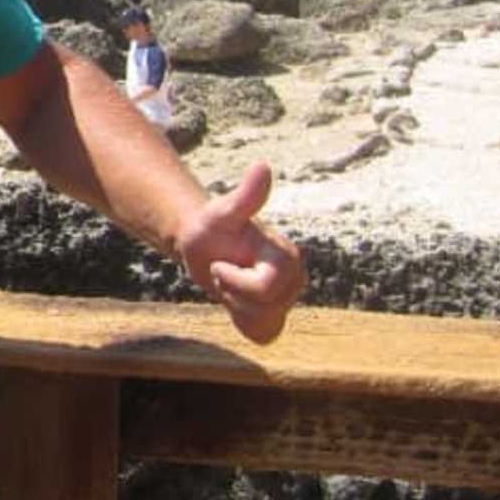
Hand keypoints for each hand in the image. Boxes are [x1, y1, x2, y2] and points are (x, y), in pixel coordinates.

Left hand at [174, 161, 303, 344]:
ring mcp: (287, 299)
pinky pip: (262, 333)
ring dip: (235, 306)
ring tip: (231, 283)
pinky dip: (243, 322)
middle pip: (263, 309)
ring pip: (260, 321)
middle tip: (225, 272)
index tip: (221, 264)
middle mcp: (294, 279)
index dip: (232, 280)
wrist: (205, 246)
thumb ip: (246, 196)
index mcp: (288, 258)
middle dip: (233, 292)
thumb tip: (263, 165)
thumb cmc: (211, 228)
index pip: (264, 289)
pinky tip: (237, 301)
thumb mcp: (221, 213)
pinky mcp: (276, 314)